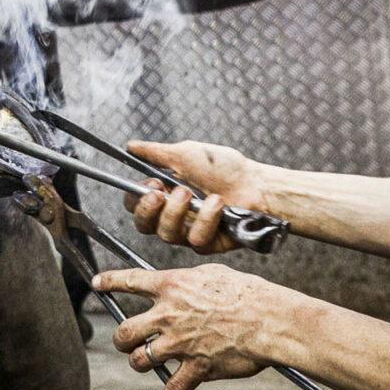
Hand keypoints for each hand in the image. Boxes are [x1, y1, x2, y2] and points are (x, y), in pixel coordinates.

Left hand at [91, 266, 277, 389]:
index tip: (97, 284)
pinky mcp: (196, 368)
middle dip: (120, 340)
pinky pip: (172, 389)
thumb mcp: (212, 274)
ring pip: (140, 361)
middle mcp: (168, 315)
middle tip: (125, 342)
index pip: (129, 281)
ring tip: (146, 363)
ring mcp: (180, 344)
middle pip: (124, 332)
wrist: (270, 320)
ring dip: (140, 364)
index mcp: (171, 286)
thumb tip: (178, 287)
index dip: (108, 282)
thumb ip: (187, 282)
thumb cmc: (248, 293)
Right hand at [124, 139, 265, 253]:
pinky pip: (195, 240)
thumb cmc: (226, 168)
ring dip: (178, 213)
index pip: (135, 204)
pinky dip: (207, 220)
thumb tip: (132, 146)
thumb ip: (156, 153)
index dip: (137, 198)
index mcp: (165, 193)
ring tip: (193, 194)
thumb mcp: (187, 153)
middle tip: (162, 194)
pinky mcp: (207, 243)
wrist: (257, 183)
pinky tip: (217, 205)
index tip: (151, 184)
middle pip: (144, 225)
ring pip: (166, 235)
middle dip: (148, 210)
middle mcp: (174, 214)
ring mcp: (189, 231)